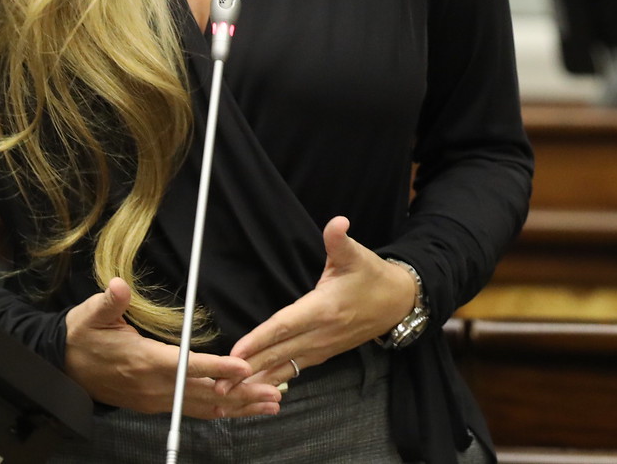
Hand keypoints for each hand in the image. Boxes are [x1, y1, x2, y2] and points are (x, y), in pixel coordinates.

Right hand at [63, 278, 283, 418]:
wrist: (62, 367)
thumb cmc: (82, 336)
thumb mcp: (91, 314)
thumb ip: (110, 301)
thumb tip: (119, 286)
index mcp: (144, 361)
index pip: (187, 366)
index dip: (217, 367)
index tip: (244, 367)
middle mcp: (153, 386)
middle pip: (205, 395)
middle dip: (241, 395)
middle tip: (274, 394)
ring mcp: (155, 400)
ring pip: (203, 408)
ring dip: (237, 407)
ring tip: (269, 405)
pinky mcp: (154, 405)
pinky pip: (192, 411)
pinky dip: (219, 411)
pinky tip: (238, 410)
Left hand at [230, 217, 417, 385]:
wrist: (398, 302)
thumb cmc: (372, 276)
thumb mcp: (357, 255)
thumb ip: (339, 240)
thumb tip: (338, 222)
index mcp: (323, 309)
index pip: (284, 326)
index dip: (259, 340)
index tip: (236, 354)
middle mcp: (320, 333)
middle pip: (278, 353)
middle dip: (248, 370)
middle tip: (218, 384)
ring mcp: (322, 347)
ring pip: (285, 366)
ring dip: (257, 380)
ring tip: (228, 395)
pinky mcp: (324, 353)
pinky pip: (294, 369)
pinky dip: (274, 379)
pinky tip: (255, 390)